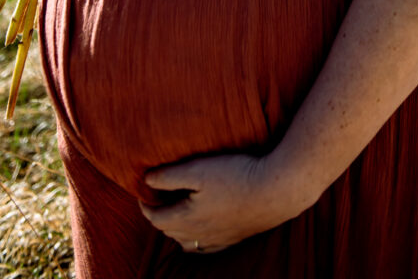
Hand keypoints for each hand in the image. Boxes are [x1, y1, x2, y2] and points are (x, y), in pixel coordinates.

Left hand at [139, 153, 298, 253]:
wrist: (275, 191)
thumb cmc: (236, 176)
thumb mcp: (198, 170)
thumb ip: (170, 176)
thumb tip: (146, 180)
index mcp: (187, 218)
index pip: (155, 218)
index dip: (145, 204)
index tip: (143, 190)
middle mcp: (199, 234)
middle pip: (169, 230)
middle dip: (159, 214)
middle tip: (158, 196)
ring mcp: (217, 239)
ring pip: (186, 241)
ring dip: (176, 228)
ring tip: (176, 210)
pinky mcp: (233, 238)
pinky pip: (206, 247)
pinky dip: (195, 239)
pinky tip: (201, 229)